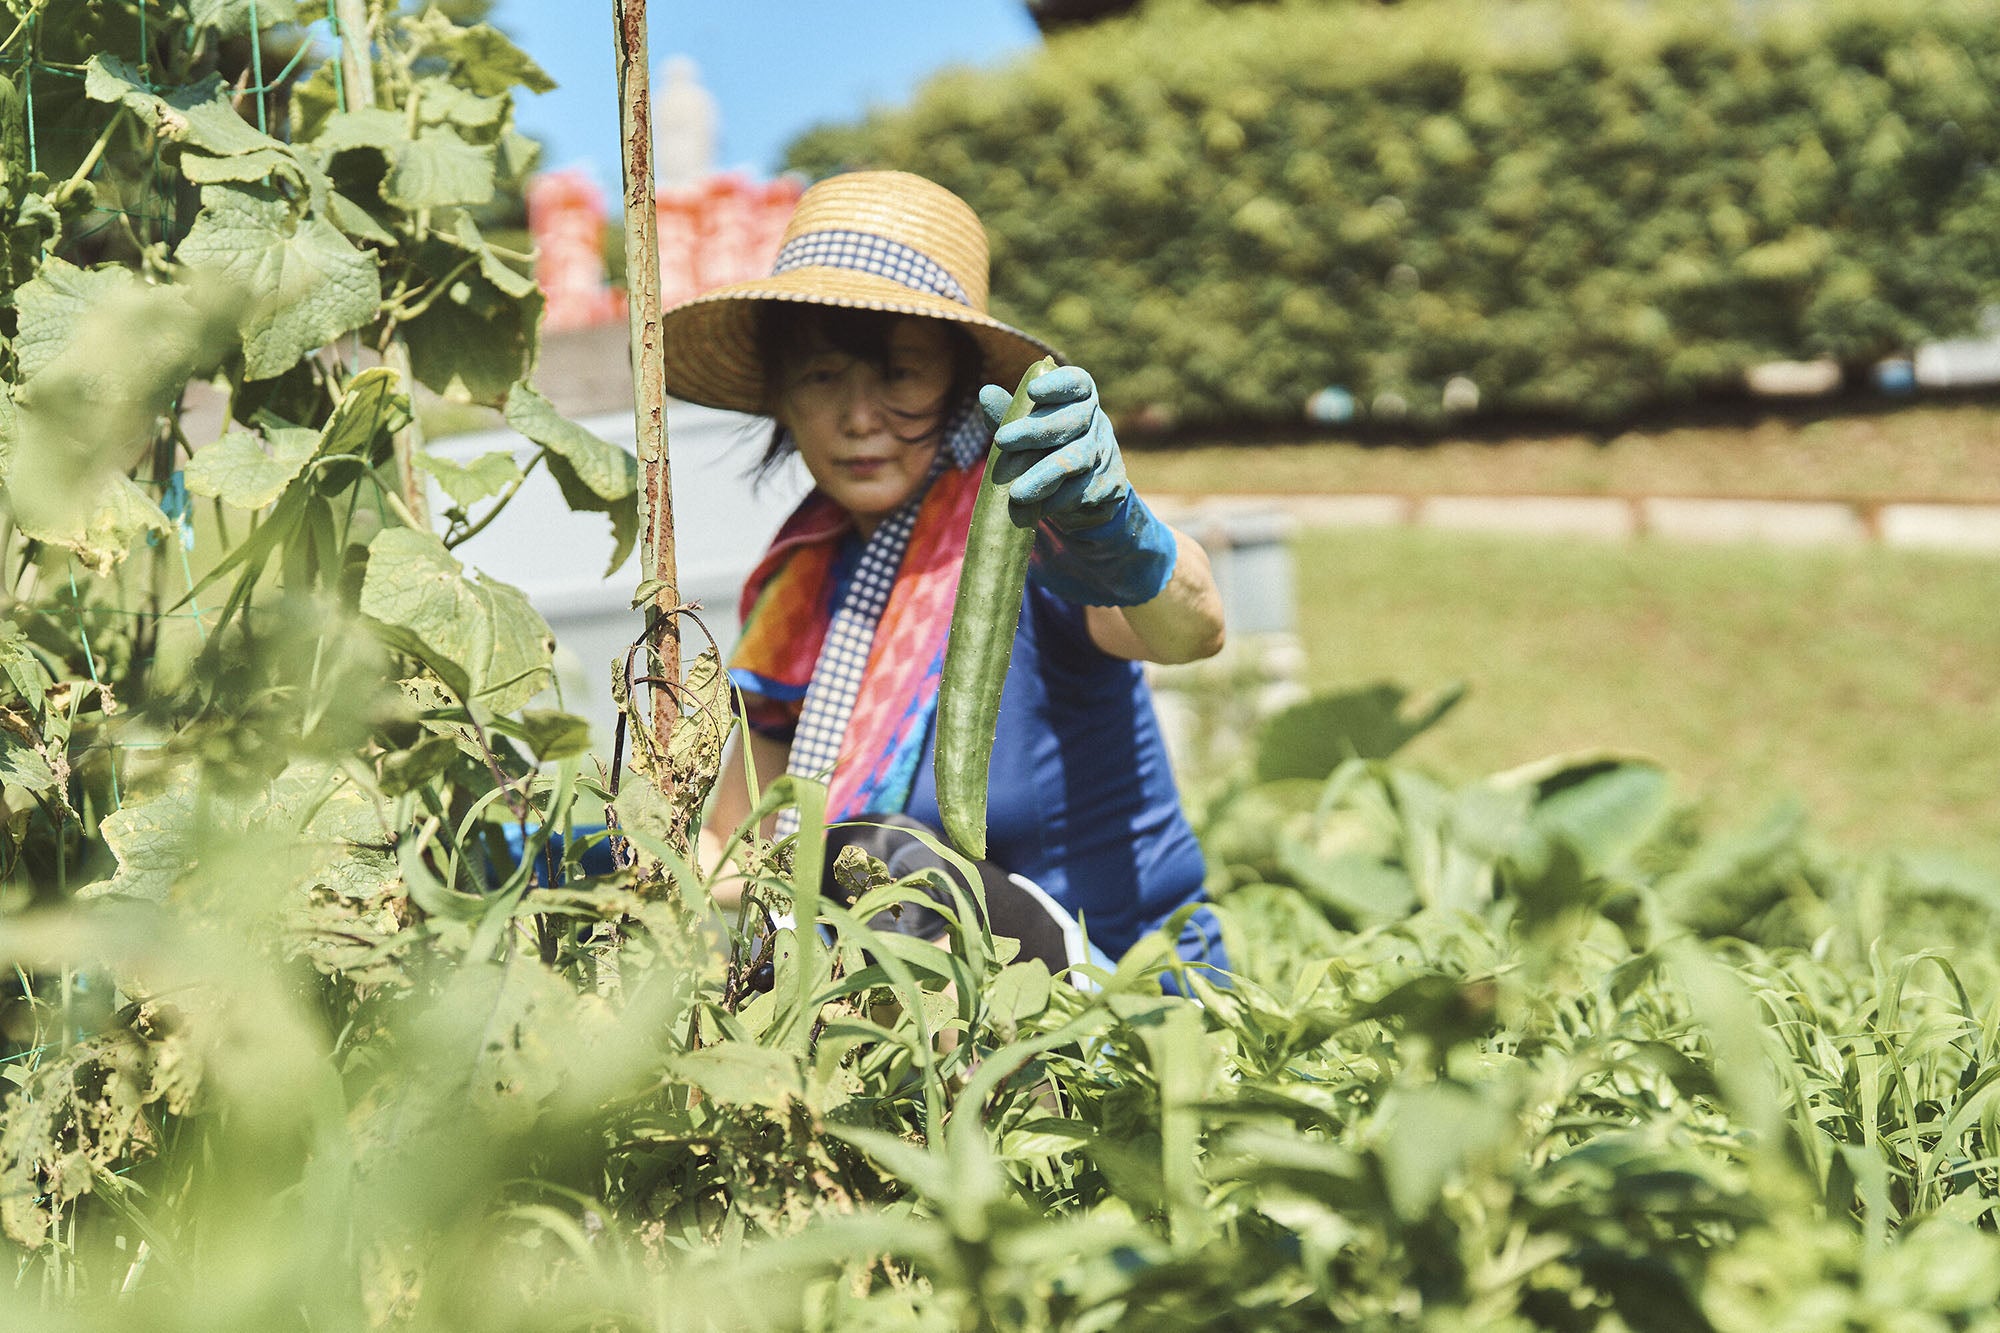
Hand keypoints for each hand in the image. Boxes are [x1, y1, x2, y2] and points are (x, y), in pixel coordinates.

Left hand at [976, 365, 1126, 530]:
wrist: (1078, 497)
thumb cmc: (1044, 451)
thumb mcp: (1025, 431)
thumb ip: (1008, 414)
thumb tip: (986, 393)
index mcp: (1079, 399)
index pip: (1076, 382)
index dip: (1057, 384)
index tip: (1031, 391)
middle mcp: (1097, 422)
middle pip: (1074, 420)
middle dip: (1037, 430)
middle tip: (1001, 441)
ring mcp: (1108, 453)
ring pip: (1079, 460)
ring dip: (1045, 476)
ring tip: (1016, 493)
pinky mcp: (1113, 485)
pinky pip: (1086, 492)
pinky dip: (1060, 500)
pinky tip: (1040, 508)